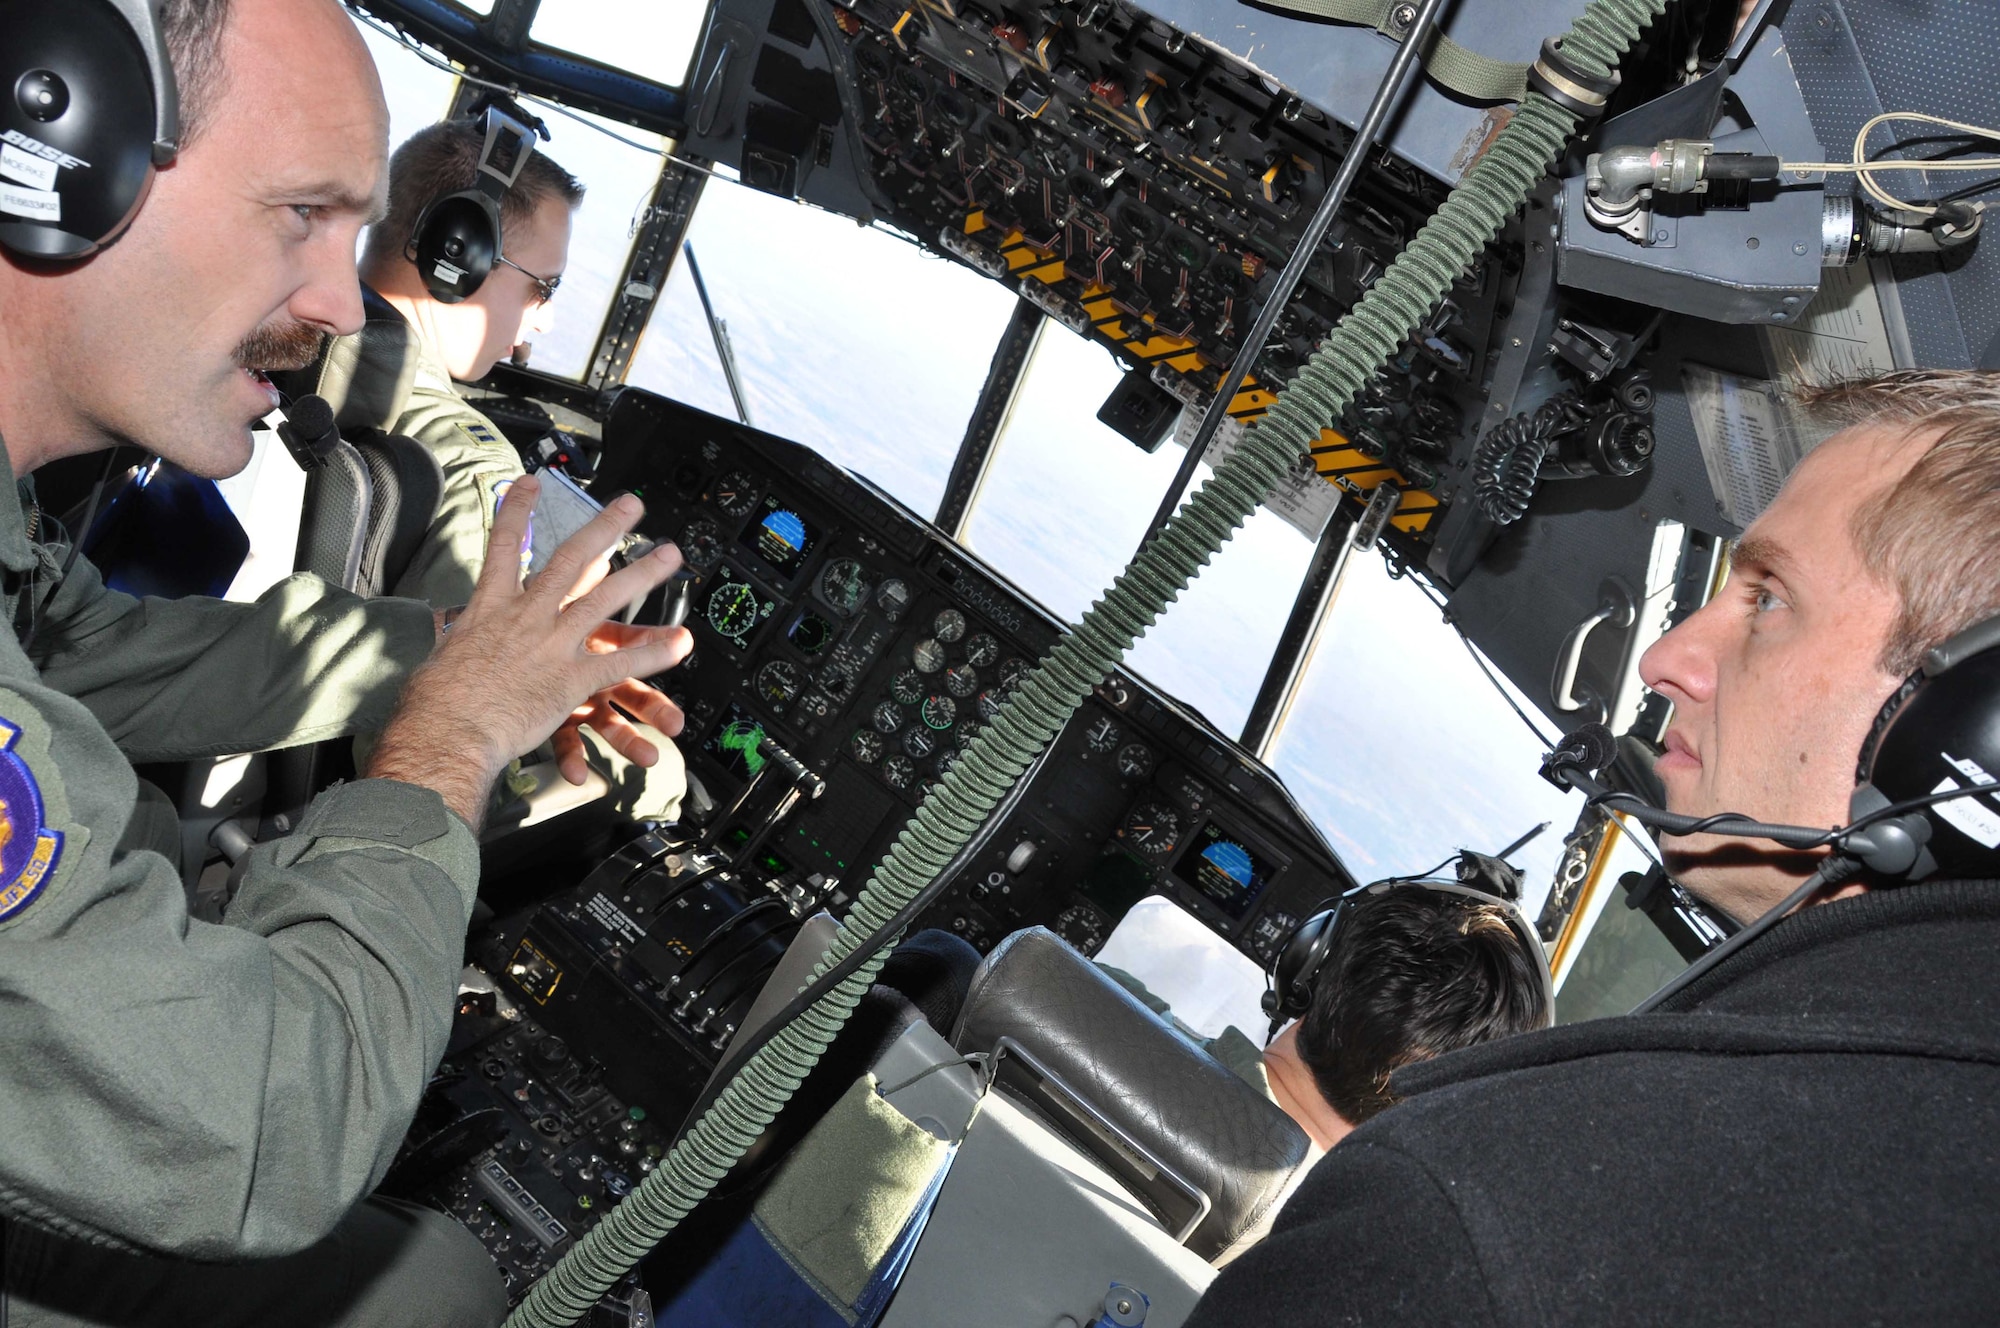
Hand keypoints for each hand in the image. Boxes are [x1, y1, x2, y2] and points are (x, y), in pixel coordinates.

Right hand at [368, 476, 692, 826]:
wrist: (447, 733)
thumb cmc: (433, 705)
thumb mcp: (440, 659)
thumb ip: (459, 644)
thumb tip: (453, 643)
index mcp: (488, 609)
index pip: (503, 548)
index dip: (516, 512)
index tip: (528, 484)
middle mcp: (526, 617)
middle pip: (571, 560)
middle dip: (603, 528)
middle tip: (629, 505)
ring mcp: (552, 644)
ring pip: (606, 599)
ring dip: (642, 574)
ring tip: (669, 554)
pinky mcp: (571, 679)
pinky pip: (621, 661)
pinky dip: (653, 653)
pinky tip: (680, 642)